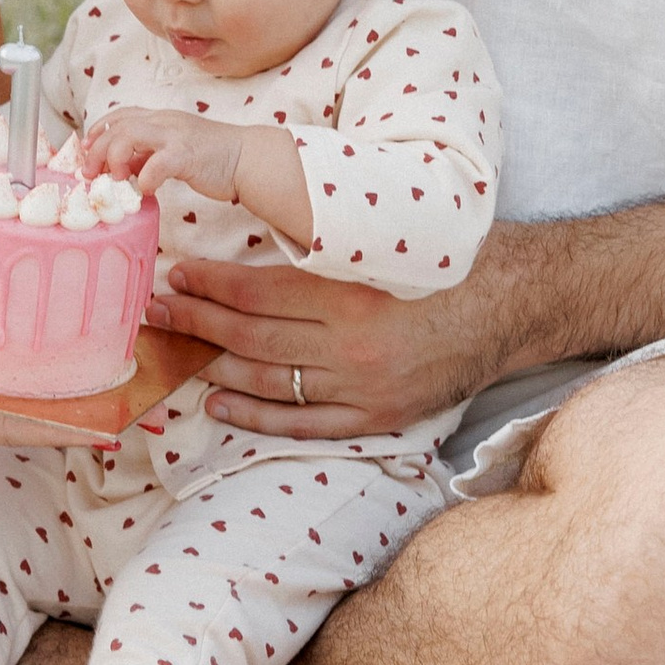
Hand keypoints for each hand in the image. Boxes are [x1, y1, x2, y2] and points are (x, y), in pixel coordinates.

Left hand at [78, 103, 247, 204]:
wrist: (248, 158)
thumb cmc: (212, 157)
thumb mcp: (173, 150)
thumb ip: (149, 154)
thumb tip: (124, 168)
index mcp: (161, 118)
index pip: (120, 115)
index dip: (98, 131)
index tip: (85, 151)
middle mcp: (165, 121)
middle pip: (118, 125)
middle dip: (97, 149)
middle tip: (90, 174)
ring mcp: (176, 135)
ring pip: (130, 135)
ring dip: (114, 158)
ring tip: (114, 180)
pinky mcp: (188, 154)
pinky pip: (158, 163)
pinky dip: (145, 177)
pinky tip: (144, 190)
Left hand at [155, 248, 502, 439]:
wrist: (510, 303)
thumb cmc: (442, 259)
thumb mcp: (382, 240)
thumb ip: (321, 247)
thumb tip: (247, 242)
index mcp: (352, 292)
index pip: (258, 292)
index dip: (208, 285)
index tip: (173, 274)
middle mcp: (353, 344)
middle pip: (252, 337)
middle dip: (195, 323)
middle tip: (154, 312)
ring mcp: (364, 387)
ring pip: (268, 381)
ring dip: (213, 368)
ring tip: (174, 353)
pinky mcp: (377, 418)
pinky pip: (303, 424)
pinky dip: (256, 417)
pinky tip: (219, 404)